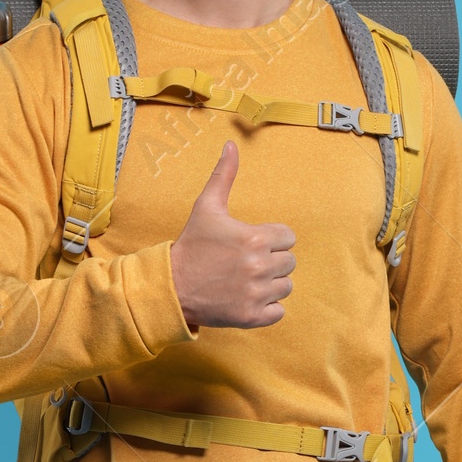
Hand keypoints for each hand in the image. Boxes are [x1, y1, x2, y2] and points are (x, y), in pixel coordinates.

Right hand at [169, 141, 295, 328]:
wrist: (171, 287)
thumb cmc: (192, 245)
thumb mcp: (207, 207)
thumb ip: (223, 176)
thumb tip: (231, 145)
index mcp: (254, 238)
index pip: (288, 237)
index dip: (271, 239)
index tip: (251, 243)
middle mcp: (259, 266)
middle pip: (289, 262)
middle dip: (271, 261)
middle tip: (246, 262)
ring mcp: (256, 293)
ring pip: (285, 286)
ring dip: (271, 284)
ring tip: (246, 280)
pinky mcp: (252, 316)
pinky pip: (279, 311)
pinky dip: (267, 307)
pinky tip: (247, 297)